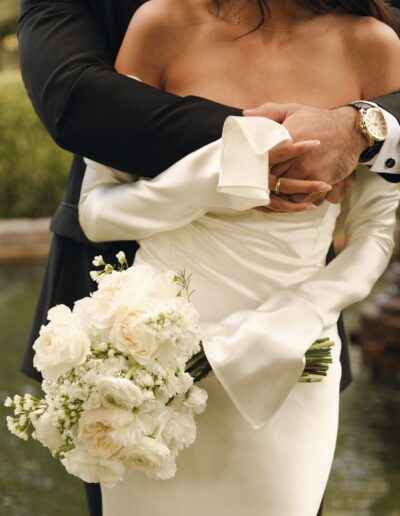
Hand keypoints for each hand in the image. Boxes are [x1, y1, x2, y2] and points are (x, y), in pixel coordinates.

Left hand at [244, 102, 366, 202]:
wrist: (350, 130)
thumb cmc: (318, 119)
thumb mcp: (293, 110)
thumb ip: (268, 112)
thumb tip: (246, 115)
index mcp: (287, 140)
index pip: (263, 161)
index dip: (253, 169)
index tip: (247, 173)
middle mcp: (298, 158)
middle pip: (272, 179)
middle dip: (263, 185)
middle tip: (253, 190)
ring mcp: (310, 171)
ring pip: (286, 192)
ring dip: (277, 196)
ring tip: (268, 198)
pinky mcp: (322, 181)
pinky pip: (303, 198)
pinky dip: (294, 202)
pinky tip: (287, 199)